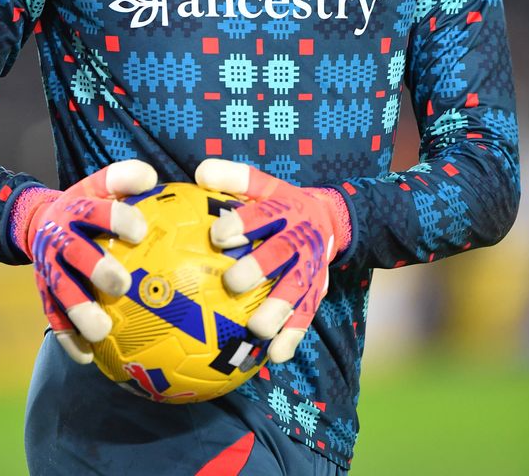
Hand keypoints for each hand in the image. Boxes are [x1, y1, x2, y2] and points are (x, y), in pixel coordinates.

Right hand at [11, 159, 157, 363]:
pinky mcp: (43, 293)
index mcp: (77, 208)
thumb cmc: (88, 205)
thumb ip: (126, 178)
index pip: (96, 209)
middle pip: (76, 254)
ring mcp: (49, 268)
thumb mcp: (101, 184)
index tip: (140, 231)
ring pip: (61, 292)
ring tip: (103, 330)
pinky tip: (88, 358)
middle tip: (122, 284)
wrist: (38, 222)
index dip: (116, 218)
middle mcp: (59, 238)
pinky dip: (68, 339)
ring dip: (80, 311)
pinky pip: (53, 319)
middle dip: (97, 268)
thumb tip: (153, 179)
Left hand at [195, 160, 350, 362]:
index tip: (217, 235)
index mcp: (283, 209)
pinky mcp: (316, 292)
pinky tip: (274, 356)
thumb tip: (199, 172)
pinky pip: (306, 317)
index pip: (262, 215)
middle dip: (259, 268)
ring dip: (278, 310)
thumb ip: (232, 178)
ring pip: (297, 290)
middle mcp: (300, 239)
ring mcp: (311, 268)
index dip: (241, 224)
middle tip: (232, 282)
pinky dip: (292, 336)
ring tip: (257, 328)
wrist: (328, 219)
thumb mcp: (261, 184)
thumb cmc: (278, 203)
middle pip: (281, 254)